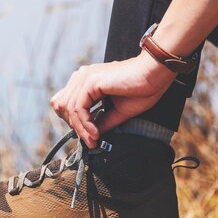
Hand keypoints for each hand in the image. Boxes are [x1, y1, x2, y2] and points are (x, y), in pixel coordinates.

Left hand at [50, 51, 176, 147]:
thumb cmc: (141, 90)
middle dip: (75, 127)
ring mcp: (85, 77)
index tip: (88, 136)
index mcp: (86, 80)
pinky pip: (79, 108)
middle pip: (62, 106)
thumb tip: (91, 136)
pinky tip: (96, 133)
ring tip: (94, 140)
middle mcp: (82, 76)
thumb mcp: (116, 110)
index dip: (72, 120)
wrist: (155, 76)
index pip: (64, 102)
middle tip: (91, 141)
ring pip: (70, 109)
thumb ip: (101, 120)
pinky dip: (85, 124)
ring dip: (81, 129)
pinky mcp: (90, 81)